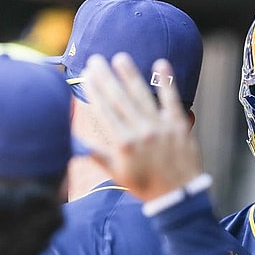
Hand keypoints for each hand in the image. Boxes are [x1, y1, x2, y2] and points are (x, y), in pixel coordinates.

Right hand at [81, 53, 201, 200]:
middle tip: (96, 60)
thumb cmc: (146, 186)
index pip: (104, 111)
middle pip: (119, 99)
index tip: (86, 76)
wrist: (178, 196)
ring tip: (120, 58)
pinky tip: (161, 63)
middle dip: (106, 77)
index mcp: (123, 143)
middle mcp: (140, 132)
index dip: (94, 92)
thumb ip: (97, 156)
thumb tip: (75, 143)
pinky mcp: (179, 124)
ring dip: (130, 75)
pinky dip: (166, 81)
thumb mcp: (117, 174)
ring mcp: (160, 127)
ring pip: (142, 95)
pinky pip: (172, 99)